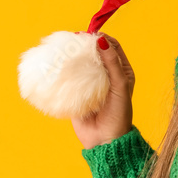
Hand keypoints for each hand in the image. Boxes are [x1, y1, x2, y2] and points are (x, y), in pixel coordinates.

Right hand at [70, 32, 135, 149]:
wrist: (105, 141)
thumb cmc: (118, 114)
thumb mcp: (120, 86)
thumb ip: (112, 63)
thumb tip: (101, 41)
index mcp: (121, 71)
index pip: (111, 47)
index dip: (100, 38)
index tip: (87, 36)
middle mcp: (106, 76)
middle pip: (93, 53)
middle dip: (83, 46)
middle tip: (71, 41)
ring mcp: (90, 84)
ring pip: (80, 65)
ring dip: (72, 57)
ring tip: (62, 51)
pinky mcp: (77, 94)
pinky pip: (69, 79)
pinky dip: (63, 72)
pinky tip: (56, 66)